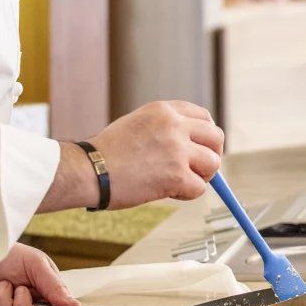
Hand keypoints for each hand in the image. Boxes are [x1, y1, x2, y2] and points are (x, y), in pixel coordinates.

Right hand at [90, 100, 224, 206]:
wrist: (88, 170)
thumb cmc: (106, 153)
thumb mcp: (137, 124)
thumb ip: (165, 129)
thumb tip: (193, 146)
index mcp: (164, 110)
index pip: (204, 116)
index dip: (205, 135)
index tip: (199, 147)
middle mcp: (174, 126)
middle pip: (216, 138)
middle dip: (211, 154)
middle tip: (198, 168)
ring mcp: (178, 150)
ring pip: (213, 164)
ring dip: (201, 176)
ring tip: (180, 181)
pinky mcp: (177, 175)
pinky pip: (199, 188)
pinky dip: (187, 194)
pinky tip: (168, 192)